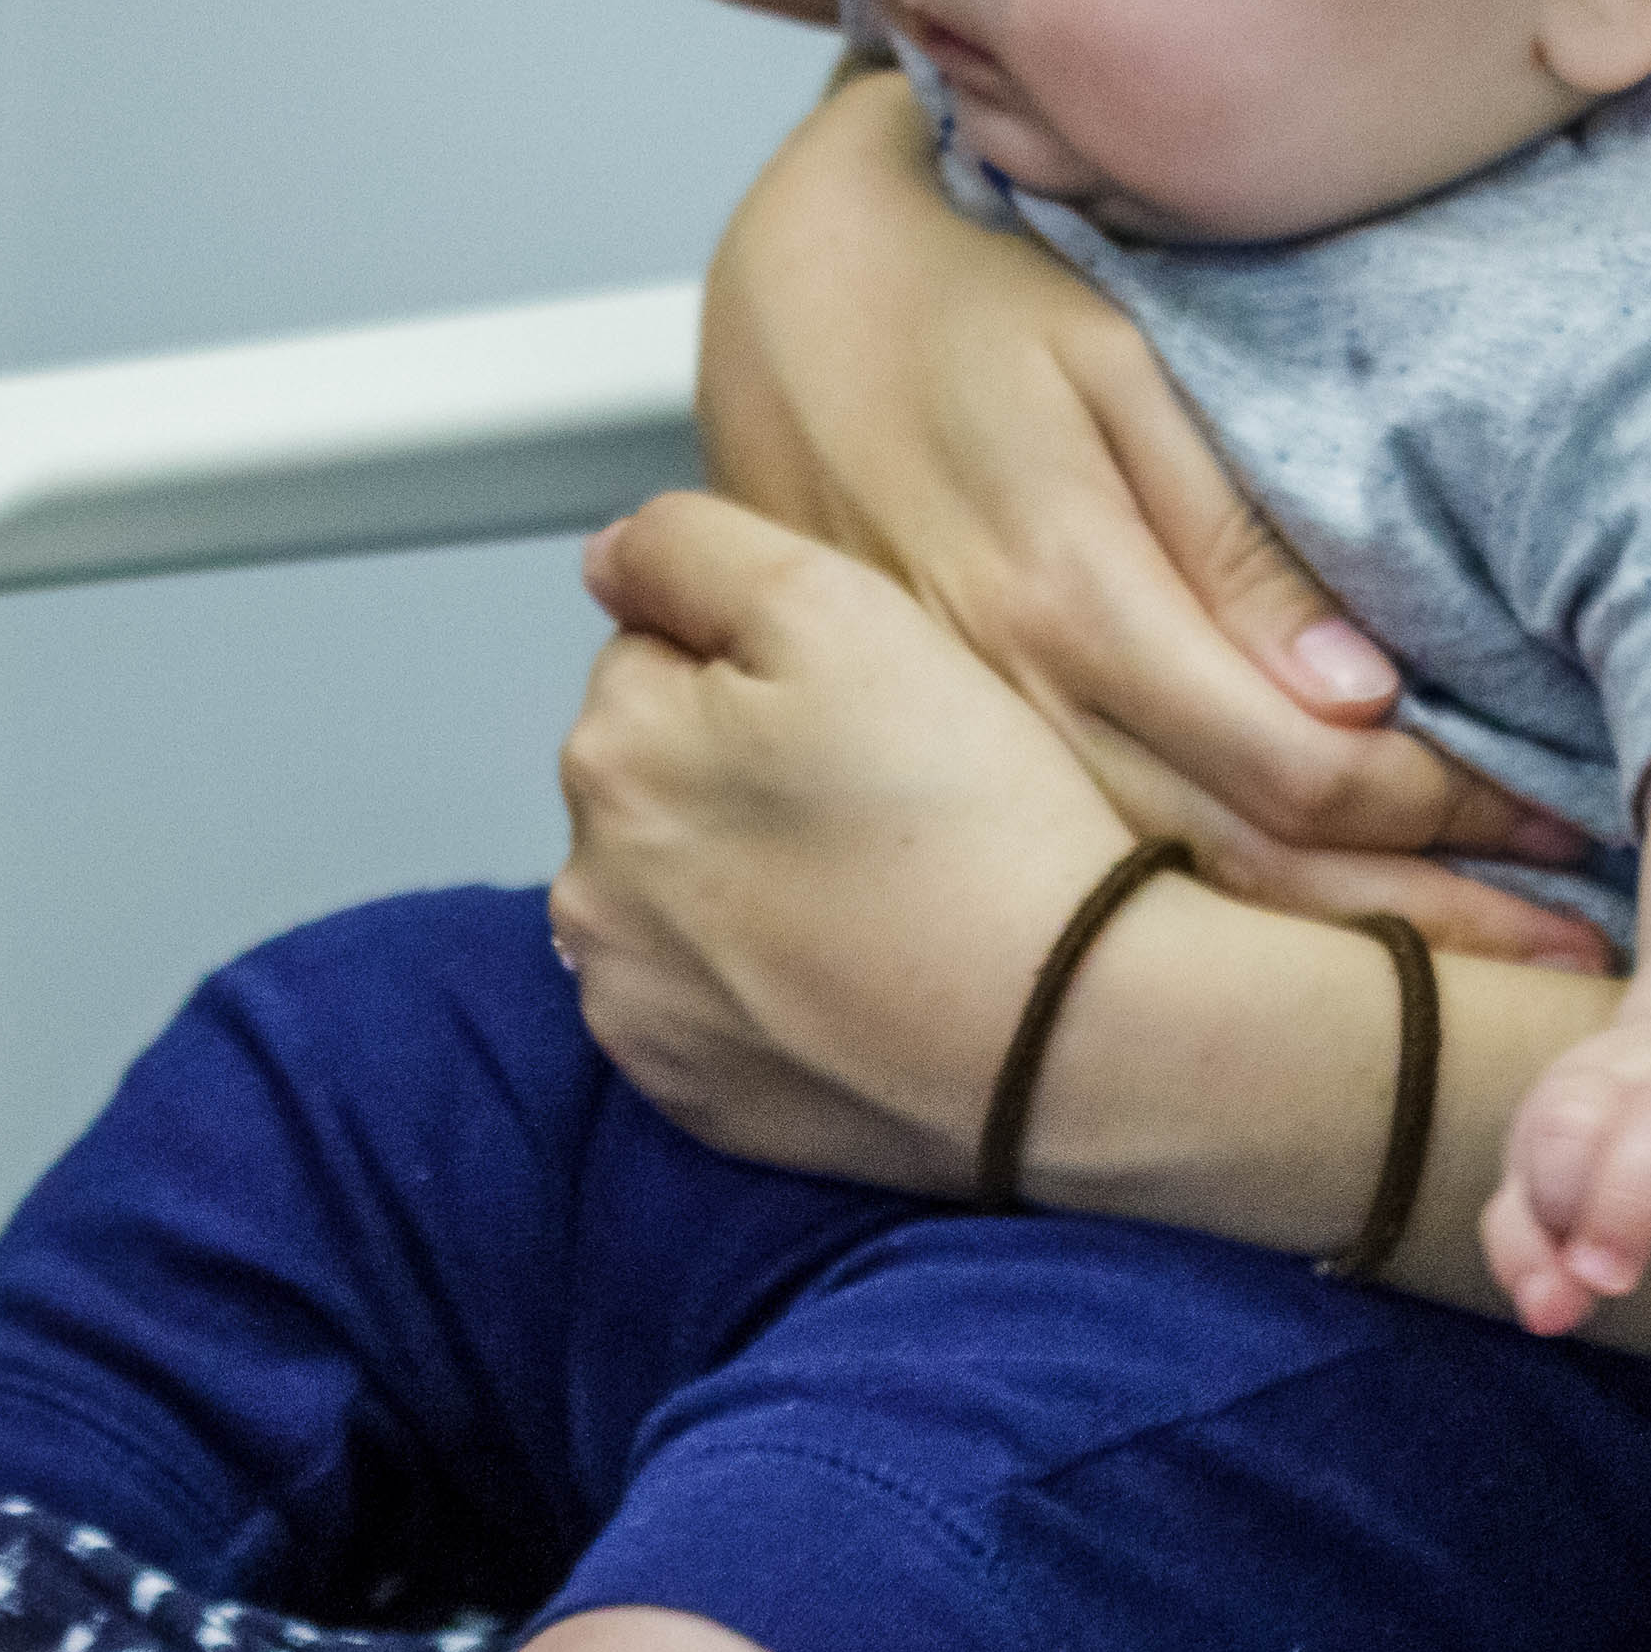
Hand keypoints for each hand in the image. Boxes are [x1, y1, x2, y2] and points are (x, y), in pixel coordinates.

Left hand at [550, 491, 1146, 1194]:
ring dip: (744, 882)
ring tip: (878, 892)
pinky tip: (857, 973)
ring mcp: (634, 1009)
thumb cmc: (960, 806)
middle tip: (885, 804)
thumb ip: (690, 550)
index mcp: (608, 753)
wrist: (1065, 1030)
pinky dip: (762, 988)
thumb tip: (607, 564)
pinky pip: (709, 1009)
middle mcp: (585, 890)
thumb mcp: (833, 604)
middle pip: (659, 781)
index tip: (862, 718)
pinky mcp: (693, 1100)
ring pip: (678, 897)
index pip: (658, 658)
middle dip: (740, 775)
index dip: (768, 670)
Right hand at [702, 77, 1611, 964]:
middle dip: (1415, 928)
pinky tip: (1292, 950)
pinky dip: (1204, 929)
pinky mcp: (927, 763)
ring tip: (1467, 989)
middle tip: (1570, 972)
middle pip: (1242, 874)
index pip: (1300, 772)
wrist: (781, 301)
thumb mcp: (1114, 365)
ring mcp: (957, 751)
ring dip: (1319, 953)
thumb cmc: (967, 301)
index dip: (1447, 817)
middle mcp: (1008, 705)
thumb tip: (1359, 700)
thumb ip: (1233, 534)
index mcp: (1070, 598)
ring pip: (1158, 905)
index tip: (1563, 823)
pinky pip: (1081, 877)